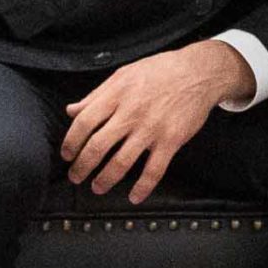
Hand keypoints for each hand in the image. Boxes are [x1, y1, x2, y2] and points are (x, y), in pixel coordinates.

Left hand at [59, 39, 248, 204]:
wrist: (200, 72)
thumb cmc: (161, 71)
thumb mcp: (124, 75)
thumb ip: (96, 95)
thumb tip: (71, 110)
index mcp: (117, 95)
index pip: (84, 122)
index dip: (71, 142)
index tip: (67, 154)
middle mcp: (131, 113)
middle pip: (97, 146)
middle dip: (82, 166)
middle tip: (76, 176)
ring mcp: (152, 128)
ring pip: (121, 162)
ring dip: (105, 179)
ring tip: (97, 187)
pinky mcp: (172, 139)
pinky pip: (154, 170)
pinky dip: (143, 187)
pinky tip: (135, 197)